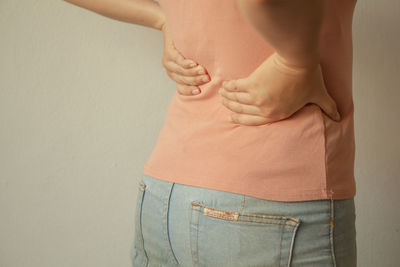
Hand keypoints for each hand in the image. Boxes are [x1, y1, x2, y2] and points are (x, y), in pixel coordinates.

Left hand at [160, 23, 210, 95]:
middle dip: (196, 80)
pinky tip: (194, 63)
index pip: (181, 88)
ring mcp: (168, 62)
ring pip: (181, 72)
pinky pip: (178, 61)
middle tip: (207, 79)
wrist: (172, 27)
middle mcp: (170, 71)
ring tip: (203, 71)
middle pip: (183, 80)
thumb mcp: (192, 61)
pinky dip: (186, 63)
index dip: (189, 91)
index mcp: (176, 76)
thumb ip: (197, 70)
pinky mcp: (168, 53)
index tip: (199, 92)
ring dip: (193, 72)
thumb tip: (214, 78)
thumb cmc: (186, 46)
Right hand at [218, 52, 340, 125]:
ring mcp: (256, 97)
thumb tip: (340, 118)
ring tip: (222, 94)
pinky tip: (224, 85)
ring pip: (237, 100)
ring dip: (228, 97)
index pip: (254, 121)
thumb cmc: (308, 78)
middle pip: (242, 110)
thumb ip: (327, 107)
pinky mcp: (251, 84)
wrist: (298, 61)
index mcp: (276, 114)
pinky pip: (236, 88)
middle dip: (231, 108)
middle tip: (224, 105)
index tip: (232, 118)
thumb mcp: (319, 95)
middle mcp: (264, 108)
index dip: (241, 120)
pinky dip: (230, 87)